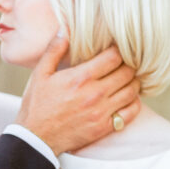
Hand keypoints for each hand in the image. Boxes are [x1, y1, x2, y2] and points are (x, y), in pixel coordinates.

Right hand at [15, 36, 140, 154]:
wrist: (36, 138)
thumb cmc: (36, 105)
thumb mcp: (40, 74)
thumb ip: (54, 50)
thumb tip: (65, 30)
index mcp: (81, 78)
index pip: (114, 57)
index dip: (118, 50)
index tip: (116, 50)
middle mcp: (95, 94)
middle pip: (127, 72)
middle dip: (128, 65)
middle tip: (123, 64)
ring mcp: (101, 112)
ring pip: (132, 91)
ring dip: (132, 83)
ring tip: (126, 80)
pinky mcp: (104, 128)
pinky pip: (131, 113)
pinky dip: (134, 103)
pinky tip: (127, 99)